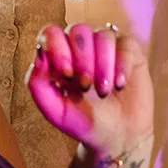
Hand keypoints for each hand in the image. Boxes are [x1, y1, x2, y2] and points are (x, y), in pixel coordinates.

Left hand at [28, 24, 152, 158]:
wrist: (117, 137)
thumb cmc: (83, 122)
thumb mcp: (54, 110)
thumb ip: (37, 83)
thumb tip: (39, 53)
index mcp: (59, 56)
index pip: (51, 33)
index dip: (57, 48)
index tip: (66, 75)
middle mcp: (82, 46)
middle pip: (79, 29)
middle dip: (83, 58)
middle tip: (86, 87)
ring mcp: (107, 47)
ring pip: (104, 35)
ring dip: (103, 64)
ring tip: (104, 92)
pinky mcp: (130, 52)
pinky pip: (126, 43)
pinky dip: (122, 64)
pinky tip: (119, 85)